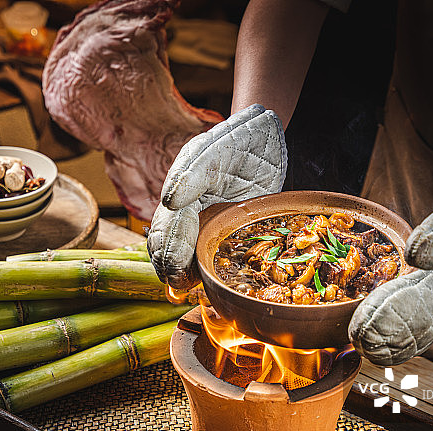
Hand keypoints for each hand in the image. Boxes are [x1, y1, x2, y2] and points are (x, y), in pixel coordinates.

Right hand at [148, 104, 287, 287]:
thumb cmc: (238, 138)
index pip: (170, 223)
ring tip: (182, 289)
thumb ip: (193, 174)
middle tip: (175, 285)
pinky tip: (203, 284)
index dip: (170, 247)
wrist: (263, 139)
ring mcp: (202, 220)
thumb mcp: (217, 148)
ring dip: (180, 271)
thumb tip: (169, 201)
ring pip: (183, 250)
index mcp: (180, 187)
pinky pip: (206, 253)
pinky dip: (201, 269)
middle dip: (169, 265)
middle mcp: (186, 207)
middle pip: (169, 241)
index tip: (171, 268)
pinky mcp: (221, 229)